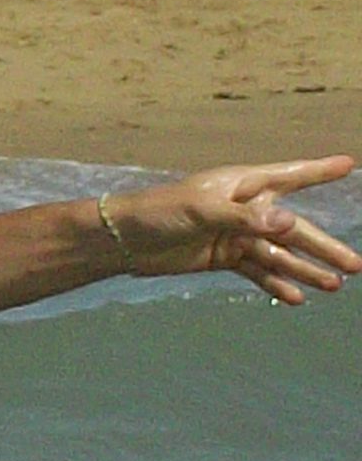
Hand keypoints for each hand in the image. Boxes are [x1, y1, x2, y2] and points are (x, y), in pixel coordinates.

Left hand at [108, 156, 359, 301]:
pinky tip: (296, 297)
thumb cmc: (159, 212)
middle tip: (356, 265)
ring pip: (279, 254)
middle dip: (323, 246)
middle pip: (292, 229)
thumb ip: (245, 217)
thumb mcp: (201, 211)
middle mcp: (244, 209)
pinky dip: (276, 283)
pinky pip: (257, 271)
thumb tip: (289, 222)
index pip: (288, 176)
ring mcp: (235, 235)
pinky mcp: (223, 258)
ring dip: (305, 269)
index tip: (348, 163)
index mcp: (241, 185)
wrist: (123, 240)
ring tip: (335, 285)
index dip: (318, 171)